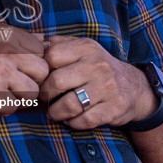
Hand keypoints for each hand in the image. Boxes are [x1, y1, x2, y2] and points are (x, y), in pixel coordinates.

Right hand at [0, 25, 48, 103]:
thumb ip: (13, 36)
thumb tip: (43, 39)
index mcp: (5, 34)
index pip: (41, 50)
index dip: (33, 63)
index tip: (21, 69)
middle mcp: (7, 50)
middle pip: (42, 71)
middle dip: (32, 80)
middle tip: (15, 85)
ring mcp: (2, 72)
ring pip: (32, 92)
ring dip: (19, 97)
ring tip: (1, 95)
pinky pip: (13, 107)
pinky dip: (2, 108)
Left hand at [39, 37, 154, 130]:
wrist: (134, 87)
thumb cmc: (97, 68)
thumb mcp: (81, 48)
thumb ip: (56, 43)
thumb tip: (28, 40)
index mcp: (86, 47)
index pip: (52, 56)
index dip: (41, 71)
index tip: (40, 80)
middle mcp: (98, 65)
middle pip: (56, 82)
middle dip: (45, 95)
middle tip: (44, 100)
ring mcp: (108, 87)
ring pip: (69, 105)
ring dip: (56, 112)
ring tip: (54, 112)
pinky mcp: (114, 108)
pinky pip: (83, 120)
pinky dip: (72, 123)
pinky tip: (71, 119)